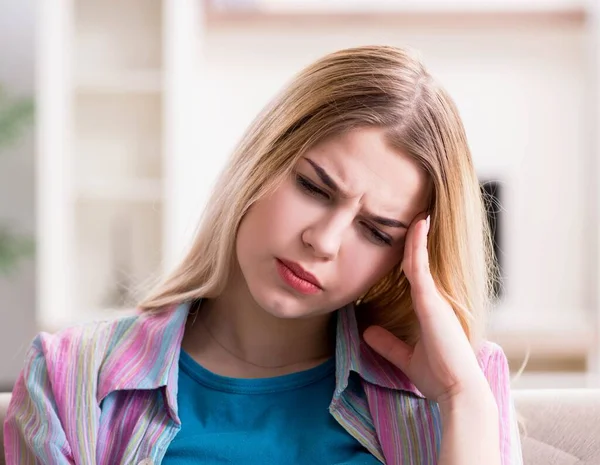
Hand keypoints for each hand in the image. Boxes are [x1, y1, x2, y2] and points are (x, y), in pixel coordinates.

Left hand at [363, 213, 489, 405]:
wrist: (457, 390)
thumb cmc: (439, 375)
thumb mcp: (407, 357)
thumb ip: (388, 344)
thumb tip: (368, 332)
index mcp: (429, 309)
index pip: (415, 274)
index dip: (410, 253)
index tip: (404, 235)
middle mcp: (434, 299)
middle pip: (418, 260)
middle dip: (414, 238)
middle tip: (412, 214)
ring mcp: (435, 298)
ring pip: (419, 258)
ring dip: (416, 235)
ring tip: (415, 211)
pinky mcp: (432, 301)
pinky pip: (421, 266)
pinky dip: (418, 245)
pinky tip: (417, 225)